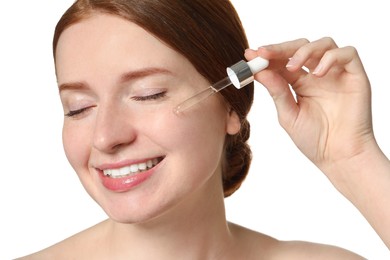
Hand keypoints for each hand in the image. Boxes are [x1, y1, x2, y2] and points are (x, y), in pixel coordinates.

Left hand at [245, 37, 374, 176]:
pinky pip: (348, 53)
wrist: (339, 157)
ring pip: (323, 44)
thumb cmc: (314, 139)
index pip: (282, 62)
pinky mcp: (355, 76)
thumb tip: (260, 71)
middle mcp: (317, 75)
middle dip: (280, 48)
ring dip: (304, 50)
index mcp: (299, 83)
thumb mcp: (289, 115)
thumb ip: (277, 92)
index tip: (250, 55)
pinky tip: (317, 74)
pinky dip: (331, 58)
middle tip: (264, 54)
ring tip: (292, 67)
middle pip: (300, 47)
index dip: (267, 57)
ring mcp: (336, 74)